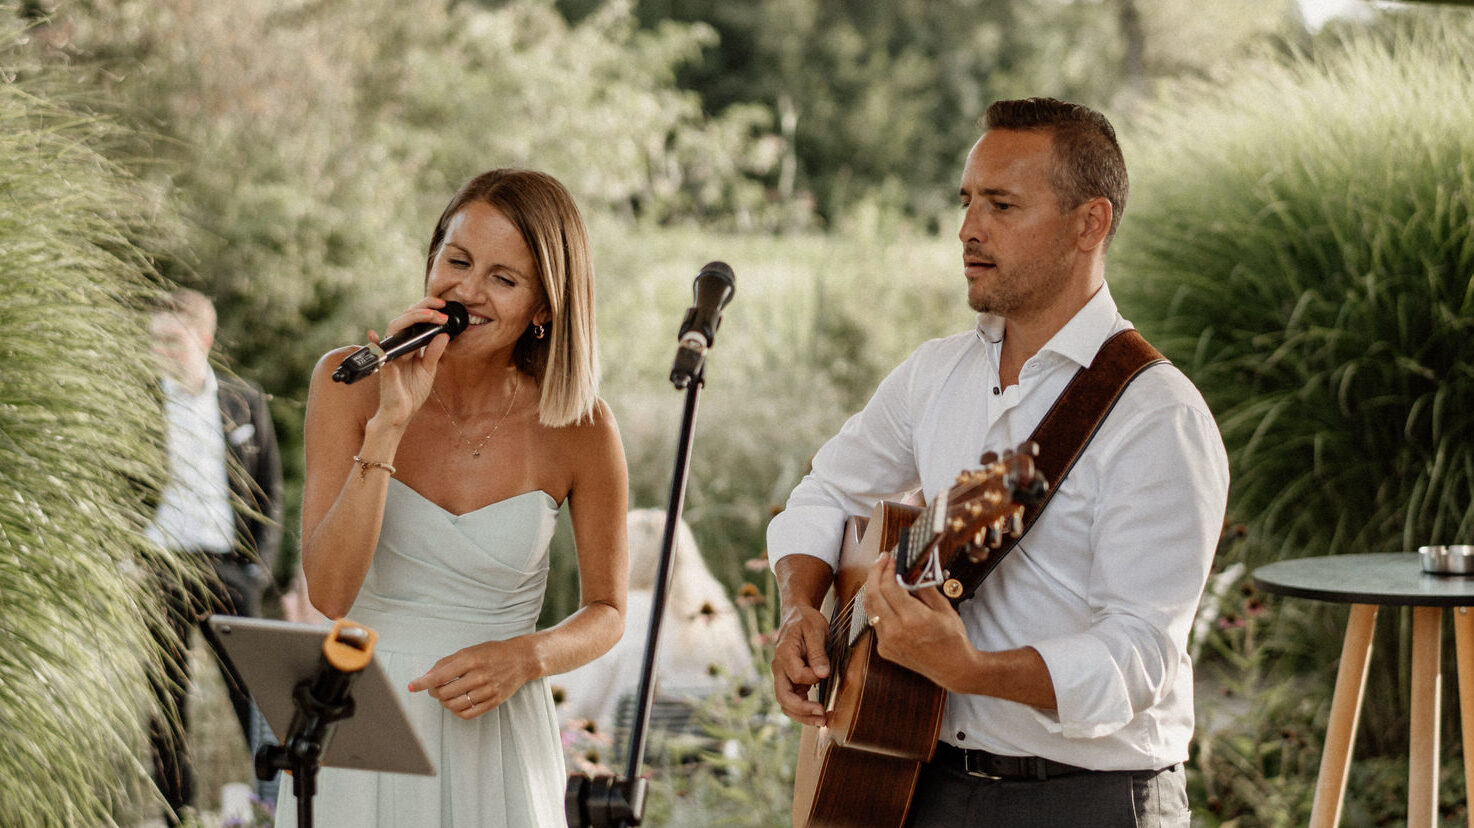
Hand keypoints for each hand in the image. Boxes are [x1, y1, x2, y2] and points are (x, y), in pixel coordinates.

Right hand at [370, 297, 452, 425]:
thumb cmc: (412, 392)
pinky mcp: (385, 367)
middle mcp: (398, 347)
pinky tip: (371, 334)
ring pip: (394, 328)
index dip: (427, 310)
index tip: (443, 307)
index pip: (414, 321)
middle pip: (405, 318)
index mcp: (409, 346)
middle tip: (440, 307)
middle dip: (423, 308)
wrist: (402, 413)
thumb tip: (444, 334)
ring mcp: (391, 355)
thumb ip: (434, 353)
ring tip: (430, 315)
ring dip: (412, 318)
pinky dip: (373, 344)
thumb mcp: (428, 370)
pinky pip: (378, 353)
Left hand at [407, 638, 533, 719]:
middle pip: (444, 692)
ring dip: (444, 702)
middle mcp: (479, 676)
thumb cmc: (493, 652)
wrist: (522, 659)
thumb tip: (427, 676)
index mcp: (471, 660)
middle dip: (434, 692)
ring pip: (454, 705)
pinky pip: (468, 713)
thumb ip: (447, 662)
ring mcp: (487, 690)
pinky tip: (456, 704)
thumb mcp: (469, 650)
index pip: (440, 676)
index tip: (411, 686)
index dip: (422, 683)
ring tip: (446, 696)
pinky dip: (457, 711)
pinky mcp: (494, 701)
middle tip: (434, 688)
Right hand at [771, 604, 830, 726]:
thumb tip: (822, 674)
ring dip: (803, 716)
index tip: (826, 673)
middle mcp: (779, 668)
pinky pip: (792, 701)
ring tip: (822, 721)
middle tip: (822, 716)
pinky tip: (818, 715)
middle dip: (803, 710)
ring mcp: (783, 676)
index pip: (796, 675)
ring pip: (786, 704)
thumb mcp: (815, 630)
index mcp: (785, 654)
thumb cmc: (806, 621)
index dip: (812, 677)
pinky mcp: (790, 681)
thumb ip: (818, 653)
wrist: (797, 616)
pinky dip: (803, 711)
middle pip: (784, 697)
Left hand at [863, 555, 972, 688]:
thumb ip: (924, 587)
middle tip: (881, 561)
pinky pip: (876, 622)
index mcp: (912, 620)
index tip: (890, 559)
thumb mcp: (944, 608)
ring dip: (873, 589)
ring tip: (881, 576)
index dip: (886, 569)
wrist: (953, 669)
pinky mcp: (884, 649)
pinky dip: (879, 607)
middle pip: (872, 594)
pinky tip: (887, 599)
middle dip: (874, 573)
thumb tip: (911, 570)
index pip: (889, 587)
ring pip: (870, 608)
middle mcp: (895, 632)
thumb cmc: (952, 640)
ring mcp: (887, 642)